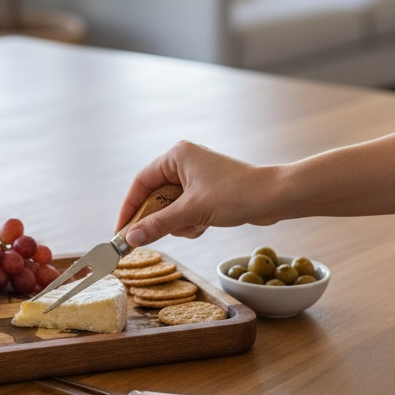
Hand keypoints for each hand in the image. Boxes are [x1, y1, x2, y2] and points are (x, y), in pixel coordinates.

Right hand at [115, 141, 278, 247]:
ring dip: (179, 223)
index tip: (120, 232)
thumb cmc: (236, 195)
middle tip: (156, 236)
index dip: (129, 208)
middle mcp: (184, 162)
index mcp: (176, 156)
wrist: (274, 197)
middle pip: (154, 196)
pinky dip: (190, 222)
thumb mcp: (192, 213)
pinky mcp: (206, 190)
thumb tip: (130, 239)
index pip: (140, 183)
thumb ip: (158, 225)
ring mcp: (196, 176)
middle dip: (160, 218)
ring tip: (195, 226)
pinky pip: (185, 210)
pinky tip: (204, 226)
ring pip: (170, 207)